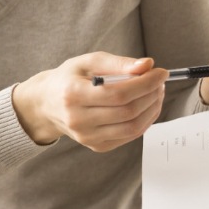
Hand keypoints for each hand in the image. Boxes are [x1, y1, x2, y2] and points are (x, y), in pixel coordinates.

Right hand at [12, 52, 166, 151]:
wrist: (47, 104)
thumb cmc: (69, 79)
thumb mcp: (88, 62)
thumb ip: (118, 63)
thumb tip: (147, 66)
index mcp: (73, 94)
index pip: (118, 93)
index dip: (145, 84)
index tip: (161, 72)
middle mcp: (78, 119)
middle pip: (127, 112)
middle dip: (151, 95)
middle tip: (160, 82)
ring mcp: (87, 136)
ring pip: (132, 127)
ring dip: (152, 109)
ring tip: (156, 93)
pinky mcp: (96, 146)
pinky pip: (129, 136)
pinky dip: (144, 121)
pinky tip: (146, 107)